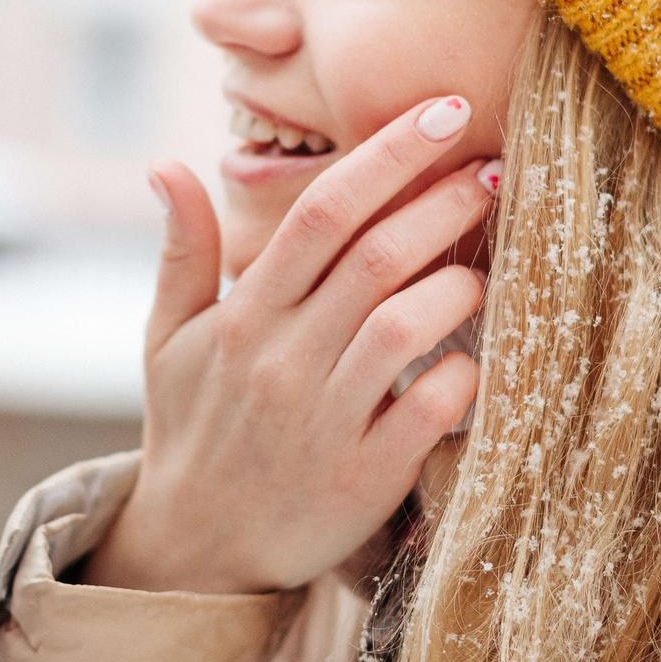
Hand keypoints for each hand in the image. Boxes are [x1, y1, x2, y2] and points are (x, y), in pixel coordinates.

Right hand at [82, 95, 495, 595]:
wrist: (195, 550)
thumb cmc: (191, 428)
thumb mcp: (166, 338)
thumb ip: (181, 250)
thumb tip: (167, 164)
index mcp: (243, 316)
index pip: (321, 213)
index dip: (388, 155)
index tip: (445, 111)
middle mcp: (280, 360)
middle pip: (375, 257)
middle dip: (444, 201)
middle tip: (493, 169)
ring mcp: (322, 421)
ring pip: (404, 327)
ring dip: (457, 286)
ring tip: (483, 267)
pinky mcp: (362, 479)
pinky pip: (428, 413)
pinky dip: (462, 378)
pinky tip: (475, 360)